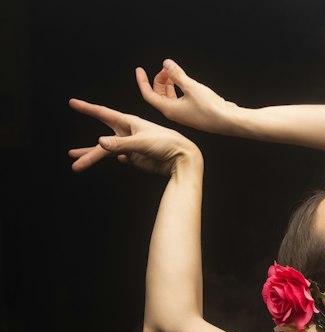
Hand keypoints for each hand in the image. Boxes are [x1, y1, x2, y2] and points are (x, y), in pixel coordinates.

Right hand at [67, 98, 200, 176]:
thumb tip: (99, 143)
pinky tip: (114, 159)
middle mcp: (127, 133)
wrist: (182, 159)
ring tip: (78, 164)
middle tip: (70, 154)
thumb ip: (120, 144)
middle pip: (101, 142)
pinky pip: (121, 158)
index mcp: (128, 122)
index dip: (87, 108)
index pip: (102, 113)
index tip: (72, 103)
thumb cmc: (166, 143)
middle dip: (86, 150)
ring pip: (107, 152)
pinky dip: (116, 159)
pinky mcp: (137, 159)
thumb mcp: (141, 142)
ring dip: (94, 158)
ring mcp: (131, 147)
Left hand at [135, 59, 239, 134]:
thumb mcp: (191, 87)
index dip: (142, 81)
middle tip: (166, 69)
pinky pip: (180, 99)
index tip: (139, 70)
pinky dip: (178, 88)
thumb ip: (177, 74)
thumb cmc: (210, 109)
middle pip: (159, 95)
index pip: (149, 95)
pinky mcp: (192, 112)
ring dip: (169, 84)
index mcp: (170, 110)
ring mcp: (184, 114)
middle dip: (159, 80)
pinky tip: (184, 81)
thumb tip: (167, 64)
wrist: (228, 121)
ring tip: (174, 73)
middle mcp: (175, 113)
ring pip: (170, 97)